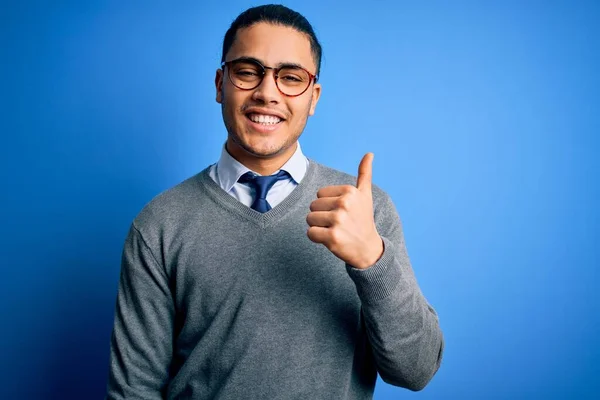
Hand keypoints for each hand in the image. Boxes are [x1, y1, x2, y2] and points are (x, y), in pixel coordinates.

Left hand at [306, 153, 383, 268]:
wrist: (368, 248)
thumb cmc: (363, 219)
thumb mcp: (365, 195)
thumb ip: (364, 174)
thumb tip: (369, 153)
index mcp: (349, 191)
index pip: (319, 194)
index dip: (327, 204)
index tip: (343, 212)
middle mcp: (344, 204)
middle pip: (313, 206)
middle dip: (321, 216)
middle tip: (338, 223)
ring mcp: (338, 221)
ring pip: (309, 219)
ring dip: (318, 227)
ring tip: (335, 230)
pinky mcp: (332, 237)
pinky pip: (310, 233)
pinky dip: (316, 238)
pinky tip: (331, 239)